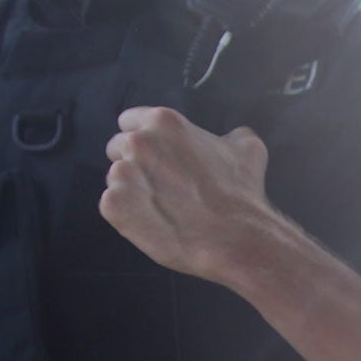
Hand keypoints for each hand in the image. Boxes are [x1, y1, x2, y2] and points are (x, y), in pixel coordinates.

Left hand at [100, 107, 272, 282]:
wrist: (235, 239)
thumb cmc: (242, 195)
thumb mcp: (248, 151)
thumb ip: (230, 137)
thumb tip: (230, 140)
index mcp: (163, 123)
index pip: (131, 120)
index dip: (146, 140)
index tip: (159, 158)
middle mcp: (138, 142)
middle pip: (118, 147)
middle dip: (136, 165)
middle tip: (162, 187)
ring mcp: (123, 174)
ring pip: (116, 178)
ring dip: (133, 191)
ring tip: (162, 209)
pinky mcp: (115, 206)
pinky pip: (112, 207)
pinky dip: (129, 216)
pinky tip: (155, 223)